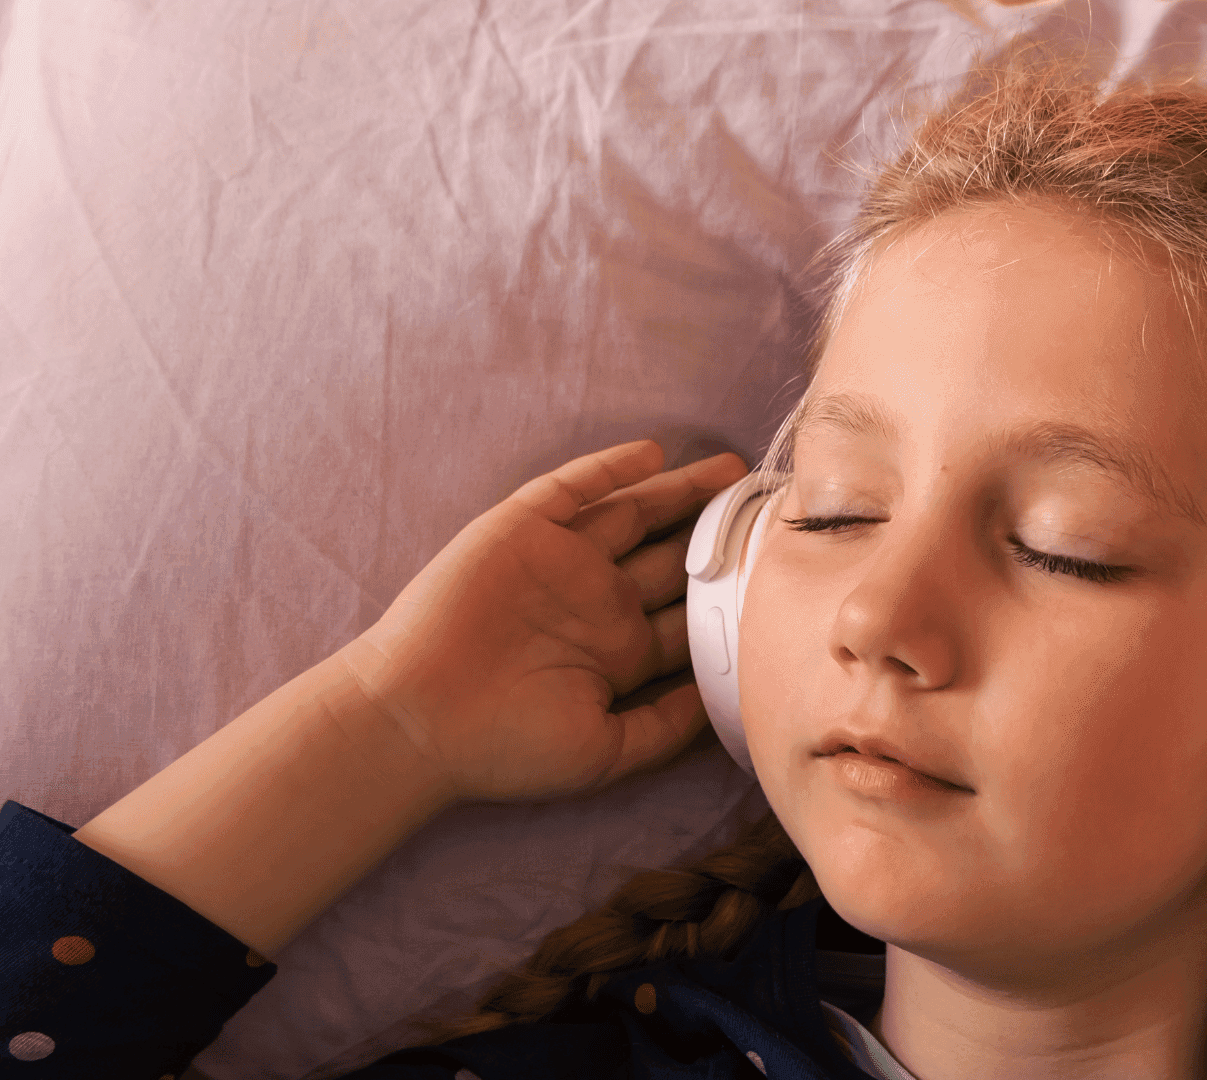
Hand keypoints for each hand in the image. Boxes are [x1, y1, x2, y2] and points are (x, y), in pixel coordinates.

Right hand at [332, 439, 749, 802]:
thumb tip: (728, 694)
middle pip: (673, 556)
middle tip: (773, 508)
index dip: (736, 594)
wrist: (419, 718)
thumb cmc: (507, 747)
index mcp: (619, 652)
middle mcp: (597, 602)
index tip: (787, 574)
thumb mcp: (606, 751)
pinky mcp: (522, 529)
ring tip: (733, 470)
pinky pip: (574, 489)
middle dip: (721, 534)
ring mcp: (561, 562)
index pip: (691, 614)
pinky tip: (653, 454)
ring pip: (635, 515)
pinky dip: (611, 469)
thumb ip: (667, 725)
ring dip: (682, 492)